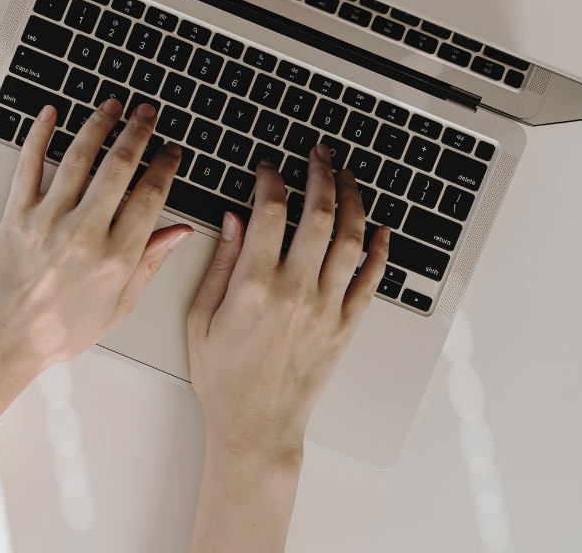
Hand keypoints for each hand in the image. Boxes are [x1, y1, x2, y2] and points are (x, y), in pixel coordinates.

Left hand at [0, 98, 193, 386]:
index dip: (166, 166)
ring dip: (99, 124)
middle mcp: (83, 234)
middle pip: (120, 165)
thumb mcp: (119, 306)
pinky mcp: (17, 215)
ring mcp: (47, 220)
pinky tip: (50, 114)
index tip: (171, 152)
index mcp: (115, 258)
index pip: (151, 196)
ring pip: (79, 156)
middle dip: (139, 131)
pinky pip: (29, 164)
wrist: (7, 338)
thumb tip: (178, 233)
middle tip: (147, 114)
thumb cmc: (61, 330)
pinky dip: (39, 134)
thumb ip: (149, 264)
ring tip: (112, 105)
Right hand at [187, 144, 390, 461]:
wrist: (256, 426)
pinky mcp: (345, 326)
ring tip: (347, 177)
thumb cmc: (223, 377)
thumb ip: (220, 263)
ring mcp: (326, 308)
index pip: (270, 211)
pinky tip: (381, 229)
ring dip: (352, 200)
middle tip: (318, 155)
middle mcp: (295, 292)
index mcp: (254, 286)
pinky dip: (380, 250)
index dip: (270, 180)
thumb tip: (234, 219)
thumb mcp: (200, 317)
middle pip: (318, 214)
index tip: (267, 169)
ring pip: (350, 239)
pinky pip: (371, 280)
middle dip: (320, 174)